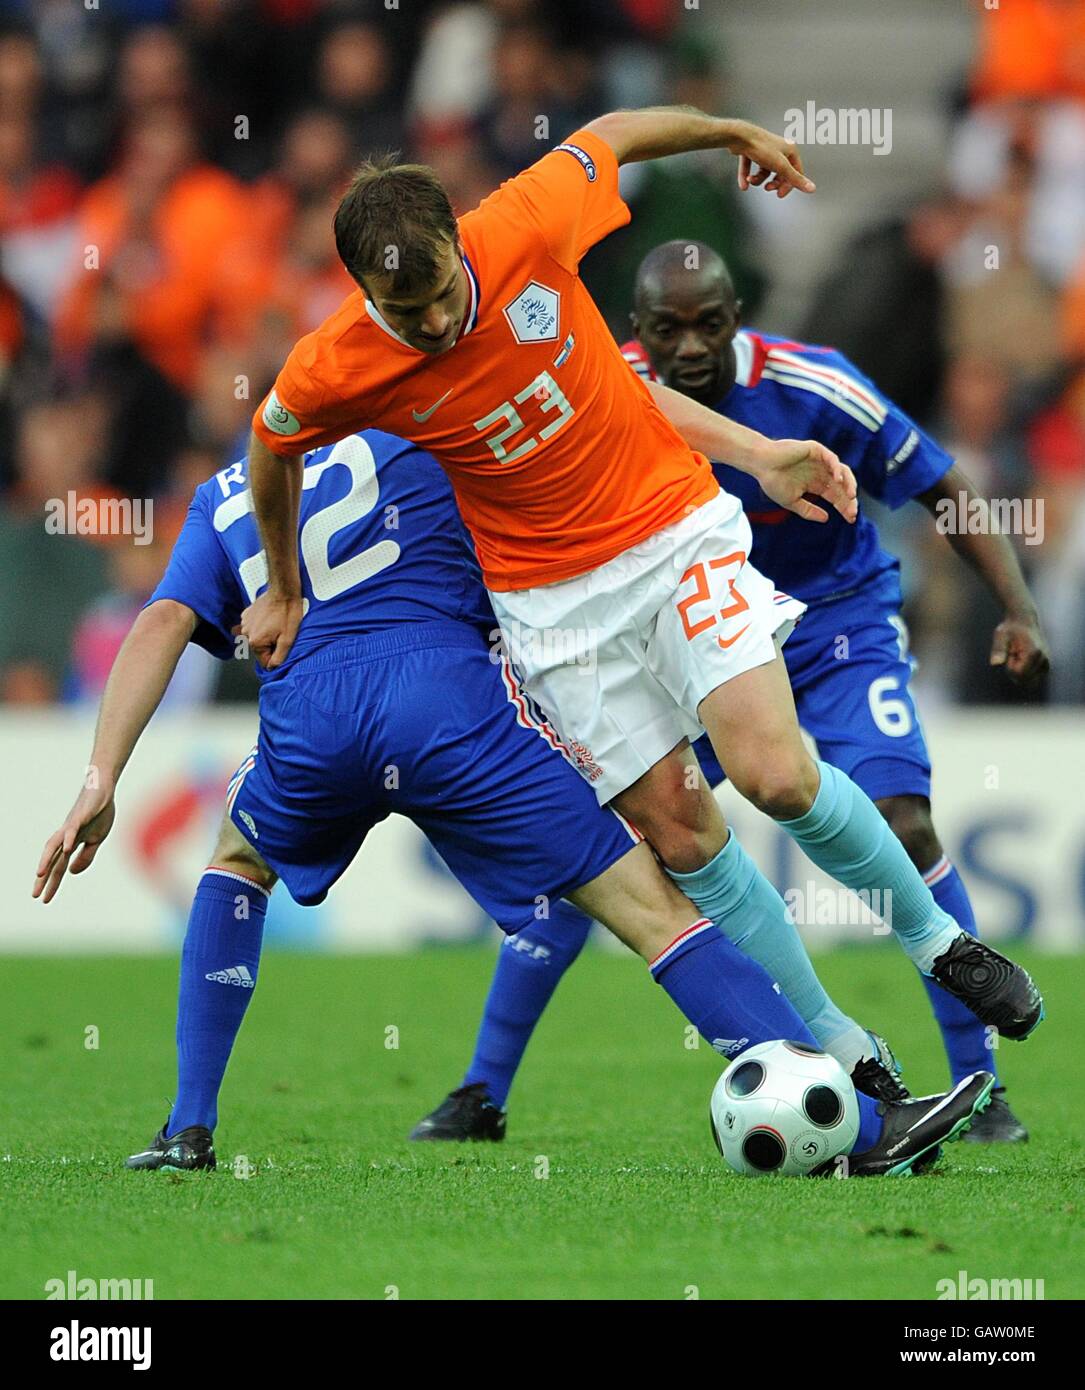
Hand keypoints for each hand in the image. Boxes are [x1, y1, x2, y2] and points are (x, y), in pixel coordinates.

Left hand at [33, 783, 116, 903]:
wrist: (103, 788)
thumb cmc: (99, 812)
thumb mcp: (96, 840)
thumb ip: (85, 856)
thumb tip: (71, 873)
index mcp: (71, 843)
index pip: (59, 866)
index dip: (51, 883)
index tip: (43, 899)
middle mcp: (67, 835)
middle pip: (52, 858)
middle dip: (44, 877)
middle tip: (35, 895)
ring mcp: (72, 825)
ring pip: (55, 843)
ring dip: (46, 859)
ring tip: (39, 874)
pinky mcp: (81, 815)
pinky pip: (73, 828)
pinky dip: (69, 838)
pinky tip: (67, 848)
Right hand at [238, 591, 304, 669]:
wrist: (284, 591)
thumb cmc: (287, 612)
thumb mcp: (288, 639)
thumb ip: (279, 657)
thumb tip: (272, 667)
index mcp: (255, 642)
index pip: (264, 661)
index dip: (276, 656)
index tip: (282, 646)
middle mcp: (246, 633)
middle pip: (259, 649)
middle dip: (270, 645)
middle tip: (281, 633)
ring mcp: (244, 623)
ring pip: (256, 638)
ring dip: (265, 635)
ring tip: (276, 624)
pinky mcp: (246, 614)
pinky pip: (253, 627)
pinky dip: (260, 626)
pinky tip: (269, 619)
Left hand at [723, 120, 814, 196]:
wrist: (739, 136)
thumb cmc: (761, 148)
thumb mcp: (781, 166)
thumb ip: (795, 179)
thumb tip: (812, 189)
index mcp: (790, 149)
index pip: (795, 172)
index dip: (788, 185)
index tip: (779, 195)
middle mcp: (779, 148)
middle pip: (780, 173)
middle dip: (772, 183)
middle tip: (767, 188)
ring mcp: (764, 149)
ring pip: (764, 171)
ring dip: (757, 179)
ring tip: (751, 180)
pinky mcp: (751, 150)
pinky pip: (750, 166)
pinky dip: (746, 175)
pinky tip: (743, 185)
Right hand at [754, 439, 856, 522]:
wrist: (761, 463)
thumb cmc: (773, 481)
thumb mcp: (792, 502)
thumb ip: (808, 511)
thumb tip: (826, 519)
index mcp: (816, 485)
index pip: (835, 496)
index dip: (844, 507)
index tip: (851, 519)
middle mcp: (820, 473)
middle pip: (841, 487)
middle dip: (848, 500)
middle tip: (852, 512)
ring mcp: (820, 461)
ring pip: (842, 471)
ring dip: (849, 483)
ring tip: (851, 496)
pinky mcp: (816, 450)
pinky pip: (832, 458)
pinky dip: (837, 468)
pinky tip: (837, 480)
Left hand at [990, 613, 1049, 685]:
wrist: (1024, 621)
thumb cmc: (1010, 629)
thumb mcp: (1000, 636)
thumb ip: (998, 649)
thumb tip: (994, 663)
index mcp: (1033, 652)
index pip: (1018, 673)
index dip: (1010, 665)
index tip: (1011, 652)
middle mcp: (1044, 659)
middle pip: (1023, 679)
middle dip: (1015, 670)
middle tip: (1014, 654)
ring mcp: (1047, 663)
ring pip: (1029, 682)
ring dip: (1020, 672)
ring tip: (1019, 656)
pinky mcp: (1047, 666)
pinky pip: (1033, 679)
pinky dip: (1026, 673)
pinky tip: (1024, 661)